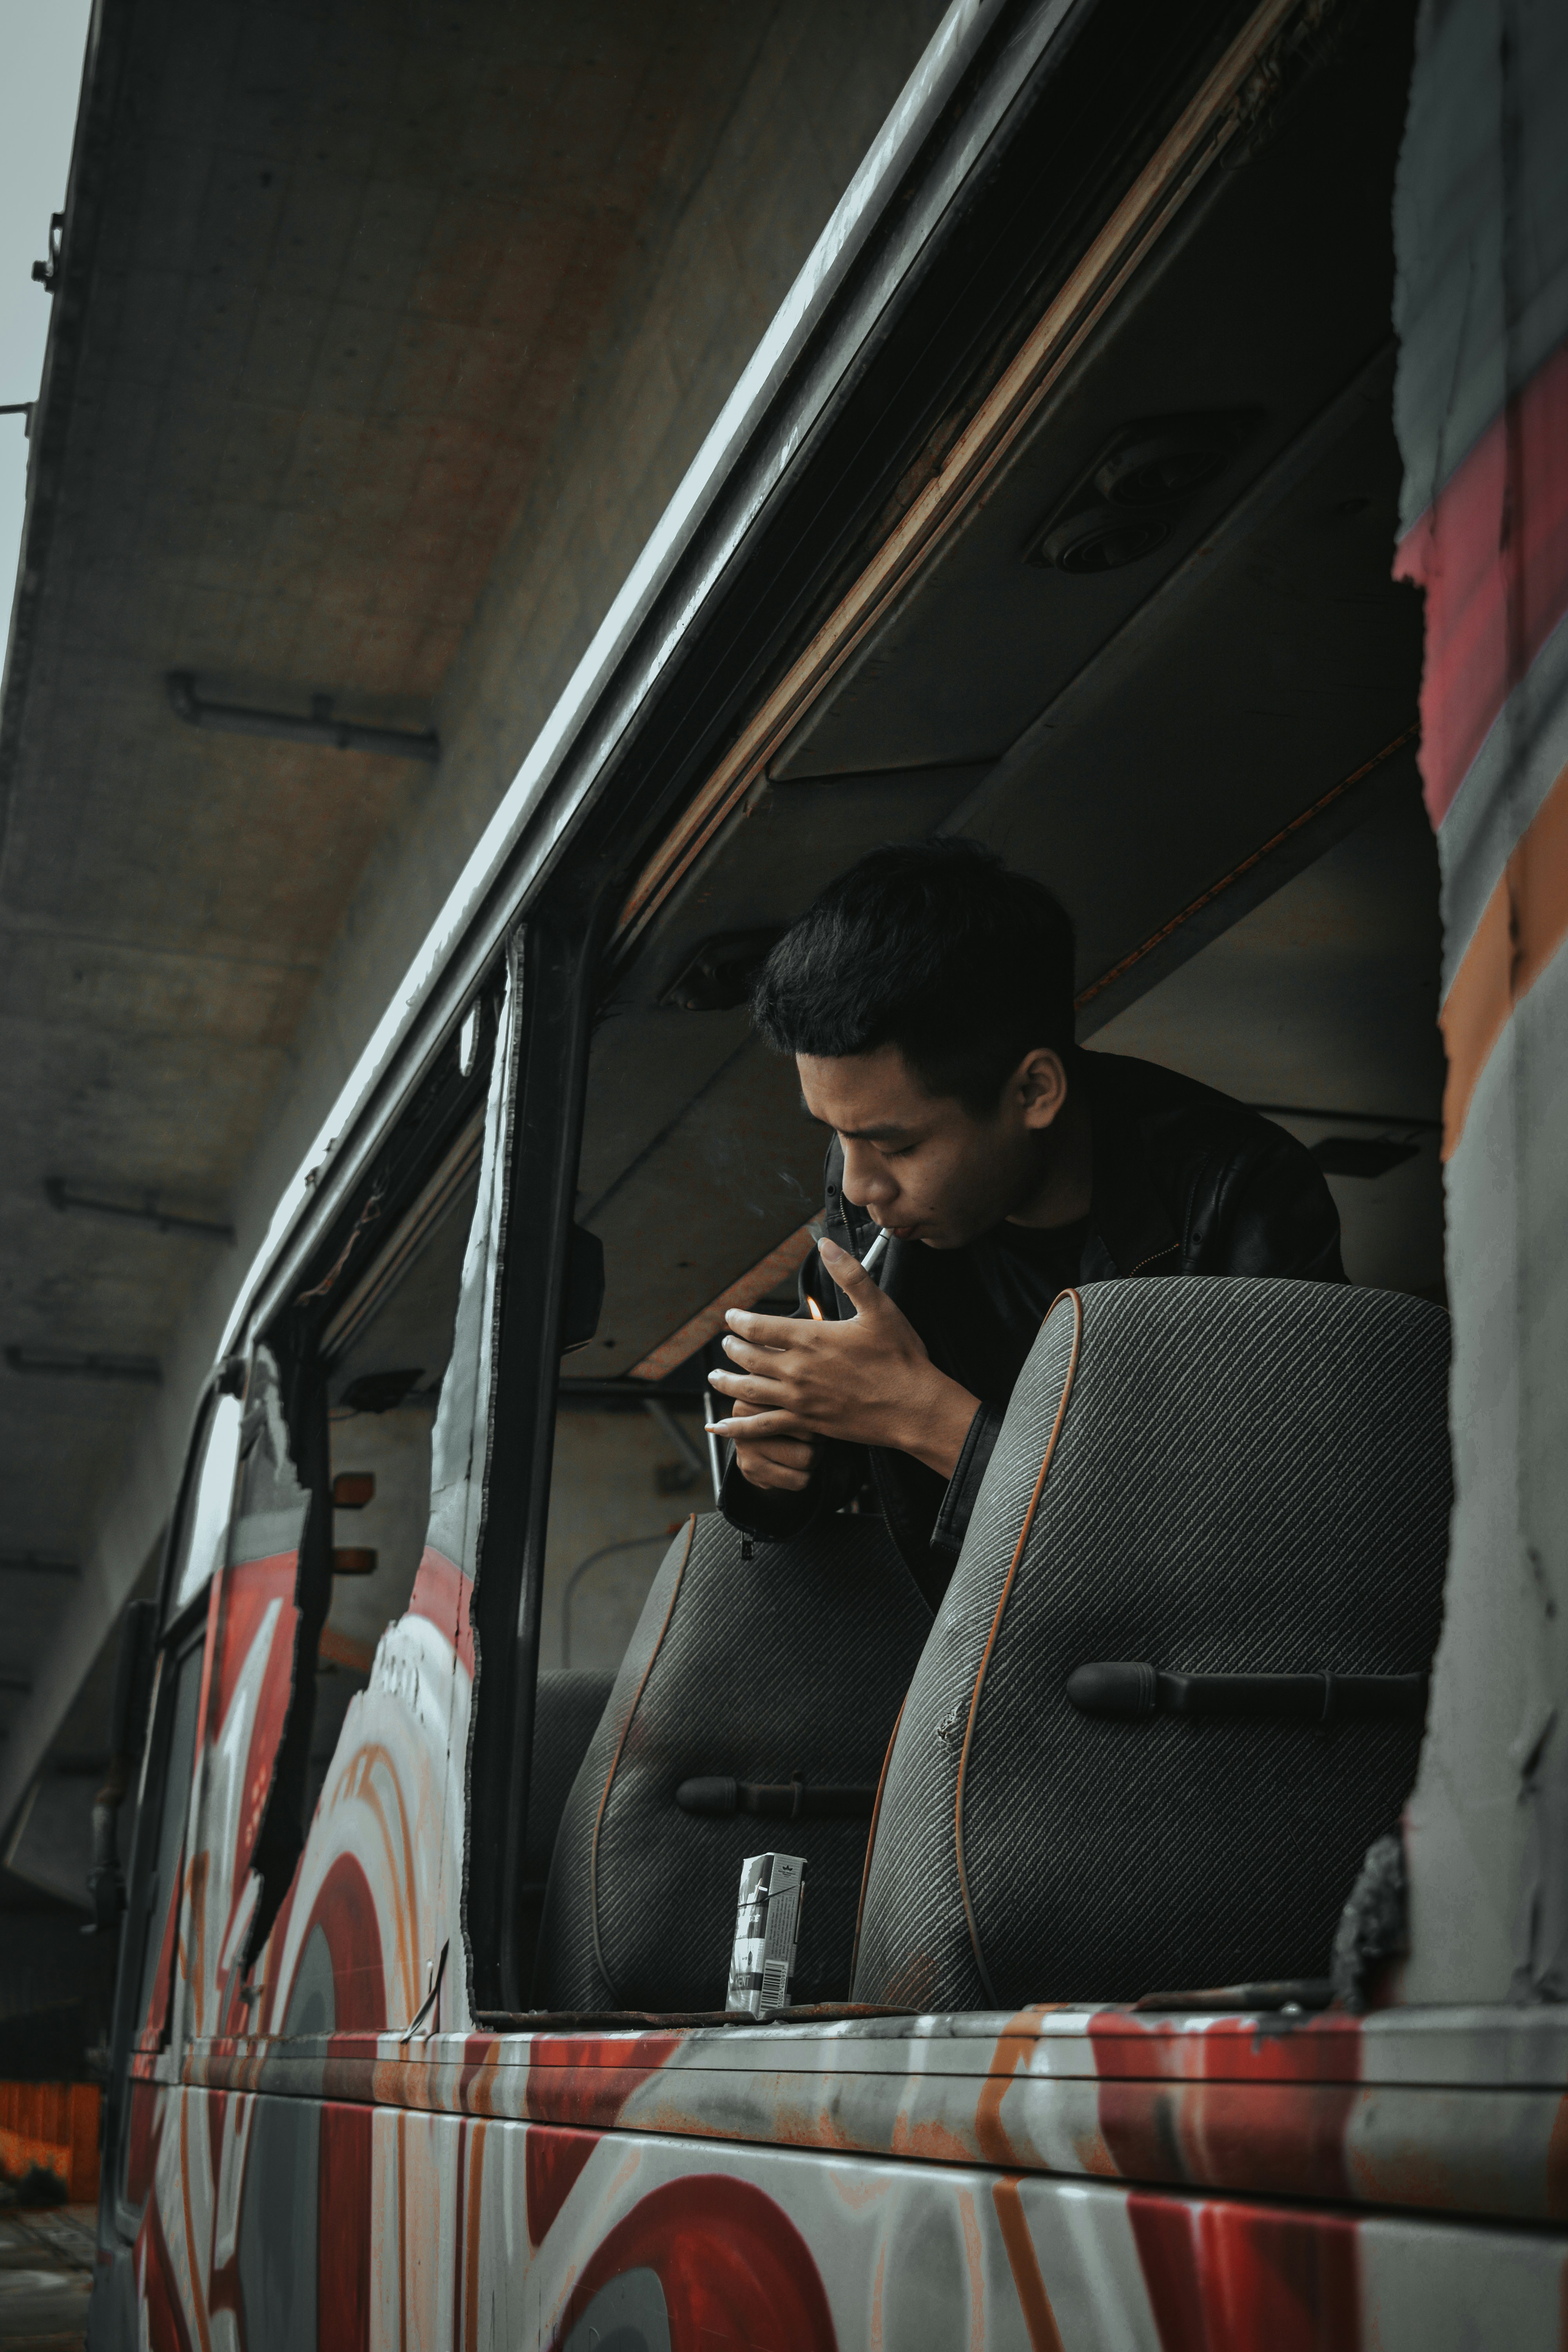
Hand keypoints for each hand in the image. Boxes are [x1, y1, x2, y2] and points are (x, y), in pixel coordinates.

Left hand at [705, 1236, 979, 1478]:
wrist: (914, 1407)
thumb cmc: (900, 1358)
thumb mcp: (879, 1308)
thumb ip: (849, 1275)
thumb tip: (826, 1245)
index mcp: (812, 1339)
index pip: (760, 1327)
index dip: (739, 1320)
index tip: (731, 1317)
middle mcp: (798, 1370)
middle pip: (749, 1357)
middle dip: (732, 1348)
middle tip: (726, 1343)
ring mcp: (800, 1399)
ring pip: (749, 1390)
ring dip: (726, 1383)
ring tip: (714, 1378)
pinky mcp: (806, 1424)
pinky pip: (762, 1426)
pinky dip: (737, 1427)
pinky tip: (719, 1428)